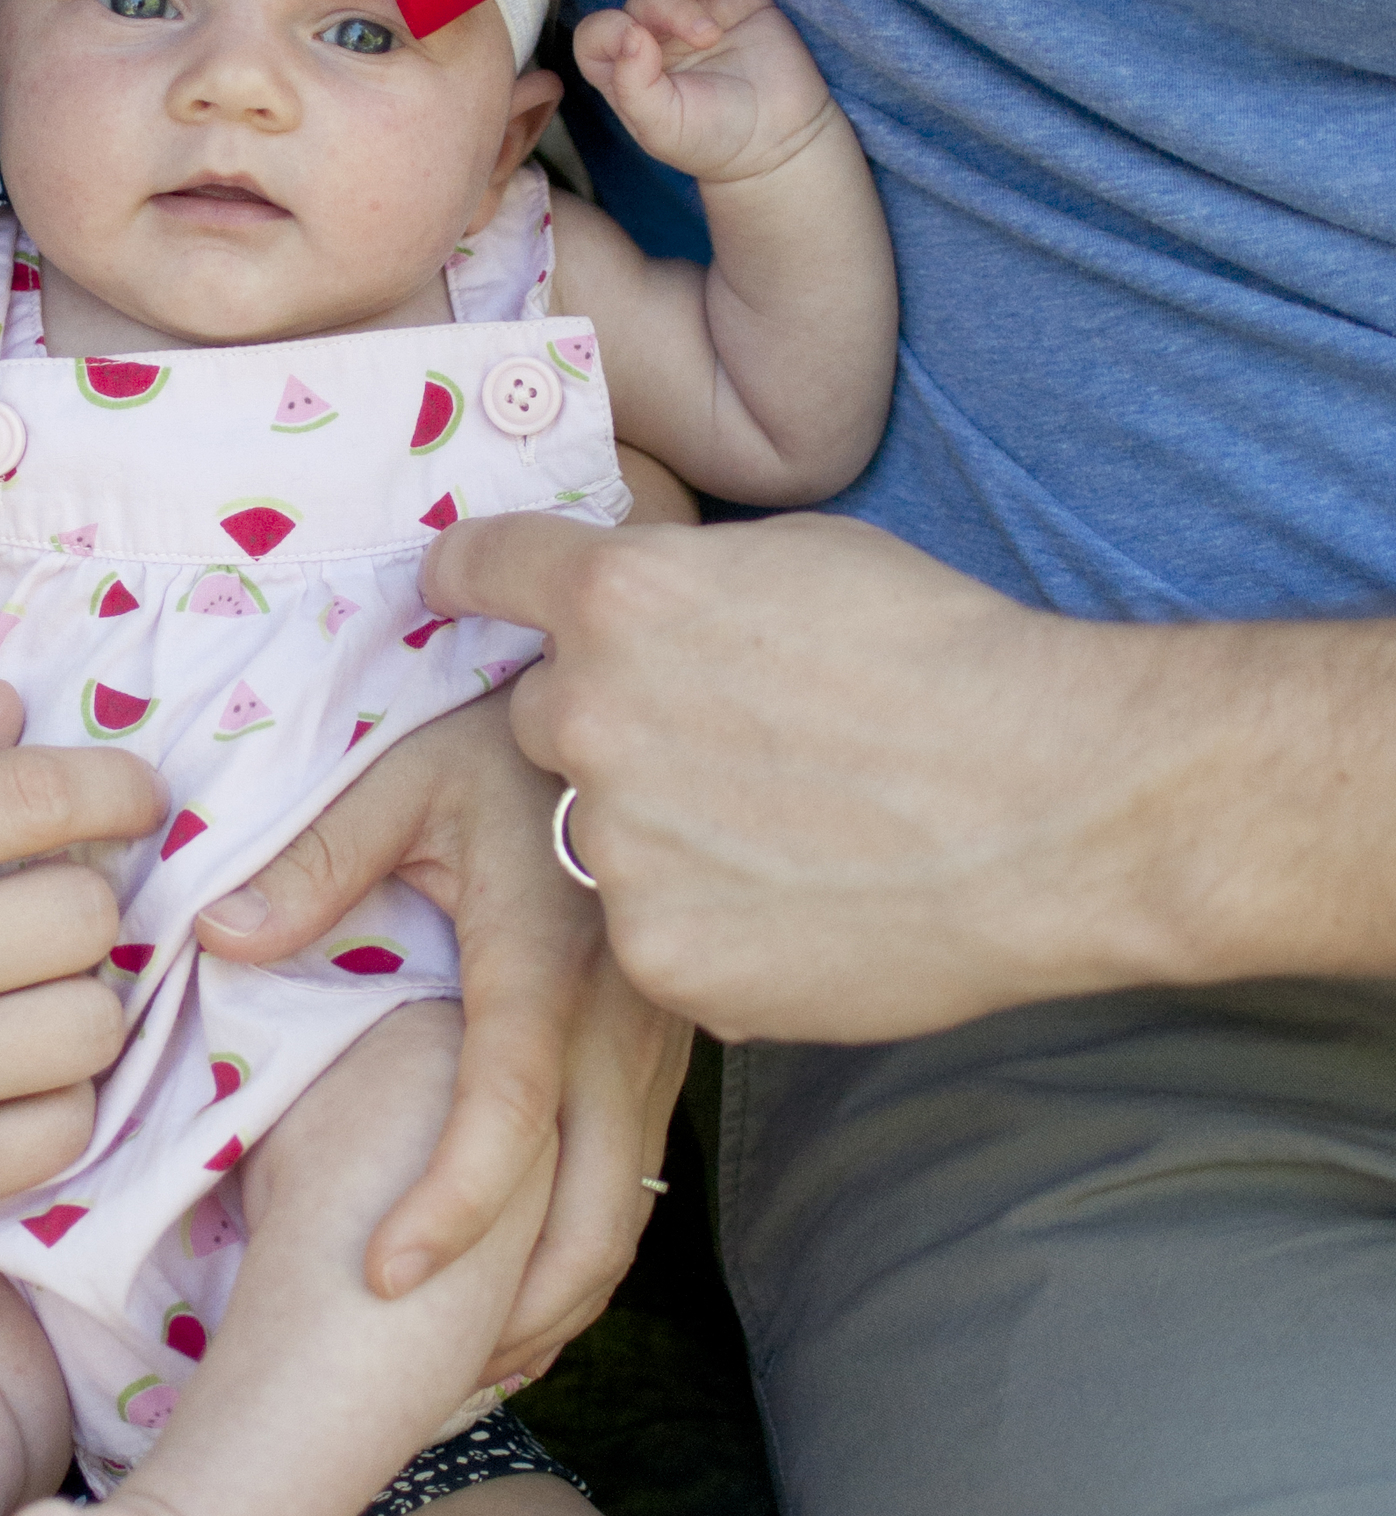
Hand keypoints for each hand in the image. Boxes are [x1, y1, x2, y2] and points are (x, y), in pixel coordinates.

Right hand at [0, 682, 169, 1248]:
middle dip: (87, 910)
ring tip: (26, 1009)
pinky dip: (54, 1106)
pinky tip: (6, 1085)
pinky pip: (66, 1128)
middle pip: (88, 913)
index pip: (41, 795)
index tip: (138, 802)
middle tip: (47, 926)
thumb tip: (15, 707)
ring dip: (78, 1010)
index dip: (120, 789)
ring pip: (95, 1024)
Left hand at [194, 700, 689, 1373]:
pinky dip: (579, 1263)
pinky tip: (518, 1306)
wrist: (646, 737)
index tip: (383, 1281)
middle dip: (518, 1315)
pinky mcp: (660, 1064)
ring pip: (621, 1219)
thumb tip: (221, 936)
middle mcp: (617, 1028)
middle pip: (593, 1215)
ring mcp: (651, 1055)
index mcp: (547, 966)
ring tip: (468, 1376)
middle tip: (425, 1390)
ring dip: (554, 1306)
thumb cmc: (508, 749)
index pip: (508, 1115)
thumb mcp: (407, 781)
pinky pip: (628, 1190)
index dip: (454, 1209)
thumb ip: (318, 863)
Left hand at [429, 508, 1187, 1041]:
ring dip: (660, 832)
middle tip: (729, 746)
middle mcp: (590, 717)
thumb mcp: (803, 557)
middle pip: (543, 718)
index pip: (483, 570)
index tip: (457, 587)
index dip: (471, 577)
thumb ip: (682, 581)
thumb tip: (623, 602)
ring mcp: (616, 848)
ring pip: (595, 835)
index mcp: (619, 599)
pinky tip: (804, 902)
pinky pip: (653, 931)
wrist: (1058, 805)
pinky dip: (710, 922)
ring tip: (792, 832)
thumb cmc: (955, 661)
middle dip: (610, 728)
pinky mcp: (661, 958)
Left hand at [573, 0, 836, 185]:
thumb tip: (630, 34)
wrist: (781, 141)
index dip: (609, 30)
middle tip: (706, 34)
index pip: (598, 34)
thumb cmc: (713, 140)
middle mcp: (657, 34)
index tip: (639, 41)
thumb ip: (634, 88)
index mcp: (627, 68)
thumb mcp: (662, 128)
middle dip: (666, 4)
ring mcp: (698, 9)